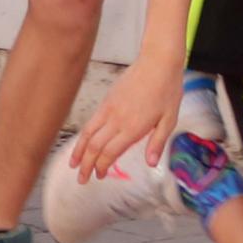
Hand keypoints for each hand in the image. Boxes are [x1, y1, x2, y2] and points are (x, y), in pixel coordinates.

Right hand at [67, 57, 184, 180]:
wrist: (157, 63)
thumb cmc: (167, 91)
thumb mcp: (169, 120)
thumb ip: (157, 143)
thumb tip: (151, 164)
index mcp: (133, 127)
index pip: (110, 152)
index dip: (102, 166)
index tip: (99, 176)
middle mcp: (117, 120)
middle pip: (94, 146)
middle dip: (86, 164)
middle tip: (81, 179)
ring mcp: (109, 109)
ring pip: (88, 134)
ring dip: (79, 151)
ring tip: (73, 164)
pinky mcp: (106, 101)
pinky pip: (91, 121)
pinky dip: (83, 135)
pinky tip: (82, 142)